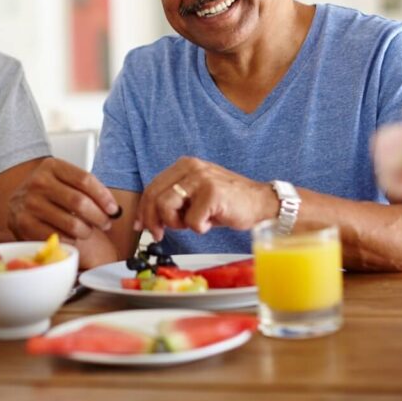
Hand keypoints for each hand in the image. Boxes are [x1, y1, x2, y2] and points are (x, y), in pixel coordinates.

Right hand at [8, 157, 120, 242]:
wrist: (16, 203)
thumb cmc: (48, 192)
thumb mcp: (62, 179)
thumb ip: (85, 188)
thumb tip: (112, 208)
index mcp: (51, 166)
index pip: (85, 180)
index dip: (104, 196)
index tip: (113, 209)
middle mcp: (38, 182)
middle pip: (80, 202)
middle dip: (99, 217)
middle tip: (106, 223)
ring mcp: (30, 204)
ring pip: (72, 223)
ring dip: (87, 231)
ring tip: (88, 231)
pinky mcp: (25, 225)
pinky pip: (59, 237)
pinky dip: (71, 240)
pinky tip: (72, 237)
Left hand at [136, 157, 276, 240]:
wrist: (260, 203)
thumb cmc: (227, 203)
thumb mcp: (195, 195)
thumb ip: (173, 200)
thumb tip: (146, 219)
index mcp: (184, 165)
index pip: (152, 187)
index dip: (143, 209)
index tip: (140, 225)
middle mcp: (191, 167)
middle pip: (154, 196)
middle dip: (153, 220)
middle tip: (159, 235)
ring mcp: (201, 178)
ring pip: (167, 207)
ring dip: (178, 224)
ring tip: (195, 223)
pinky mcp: (212, 193)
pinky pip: (192, 221)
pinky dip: (200, 228)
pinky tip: (212, 221)